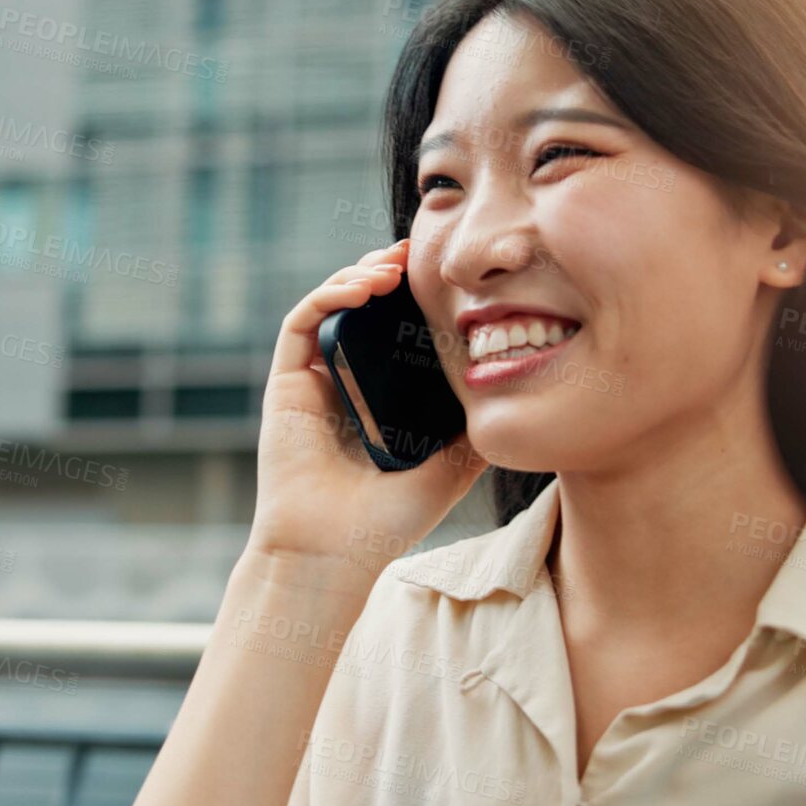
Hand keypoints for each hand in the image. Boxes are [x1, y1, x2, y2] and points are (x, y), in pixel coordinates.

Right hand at [248, 239, 493, 584]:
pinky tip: (365, 288)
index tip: (448, 275)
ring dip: (360, 274)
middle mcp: (344, 382)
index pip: (395, 330)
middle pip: (362, 307)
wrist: (335, 553)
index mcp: (380, 397)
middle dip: (389, 272)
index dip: (416, 297)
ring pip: (331, 304)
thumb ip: (477, 430)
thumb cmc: (388, 521)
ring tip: (396, 266)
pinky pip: (302, 322)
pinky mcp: (286, 383)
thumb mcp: (452, 467)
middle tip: (421, 252)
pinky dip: (331, 295)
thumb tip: (520, 395)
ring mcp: (313, 380)